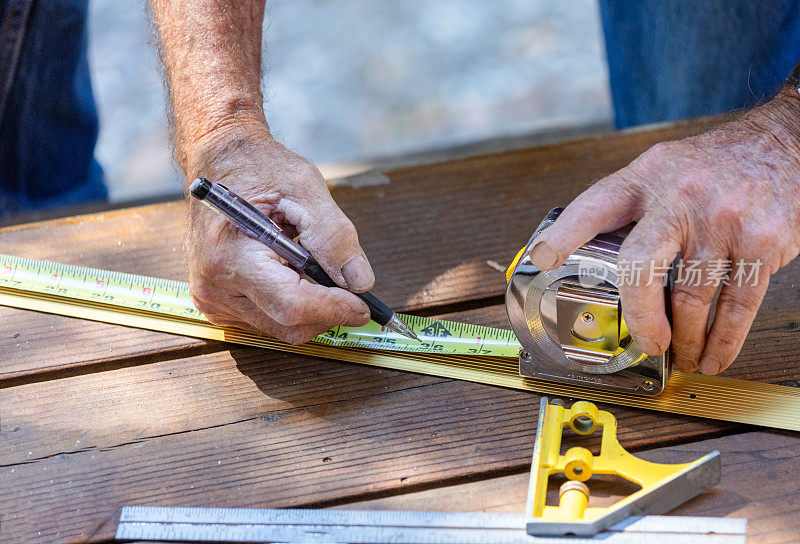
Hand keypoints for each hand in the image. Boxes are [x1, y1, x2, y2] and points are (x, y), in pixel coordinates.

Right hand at [183, 121, 373, 343]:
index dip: (335, 308)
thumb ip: (335, 237)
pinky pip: (268, 320)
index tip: (364, 305)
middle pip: (290, 324)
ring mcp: (214, 299)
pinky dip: (291, 304)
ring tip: (307, 263)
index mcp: (231, 255)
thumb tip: (360, 282)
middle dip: (328, 310)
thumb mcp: (305, 188)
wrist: (219, 161)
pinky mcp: (218, 304)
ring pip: (282, 328)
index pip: (292, 304)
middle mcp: (215, 286)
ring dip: (310, 305)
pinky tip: (288, 271)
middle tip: (348, 285)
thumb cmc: (258, 168)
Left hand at [528, 89, 799, 373]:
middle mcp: (681, 198)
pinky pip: (738, 305)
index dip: (564, 234)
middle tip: (646, 341)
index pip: (594, 206)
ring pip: (692, 299)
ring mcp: (723, 222)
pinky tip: (714, 354)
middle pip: (640, 266)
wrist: (786, 142)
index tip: (542, 259)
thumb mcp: (663, 169)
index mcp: (646, 178)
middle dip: (639, 315)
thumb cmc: (716, 164)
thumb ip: (632, 208)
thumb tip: (593, 260)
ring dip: (687, 340)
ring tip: (682, 355)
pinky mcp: (762, 243)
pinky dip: (724, 340)